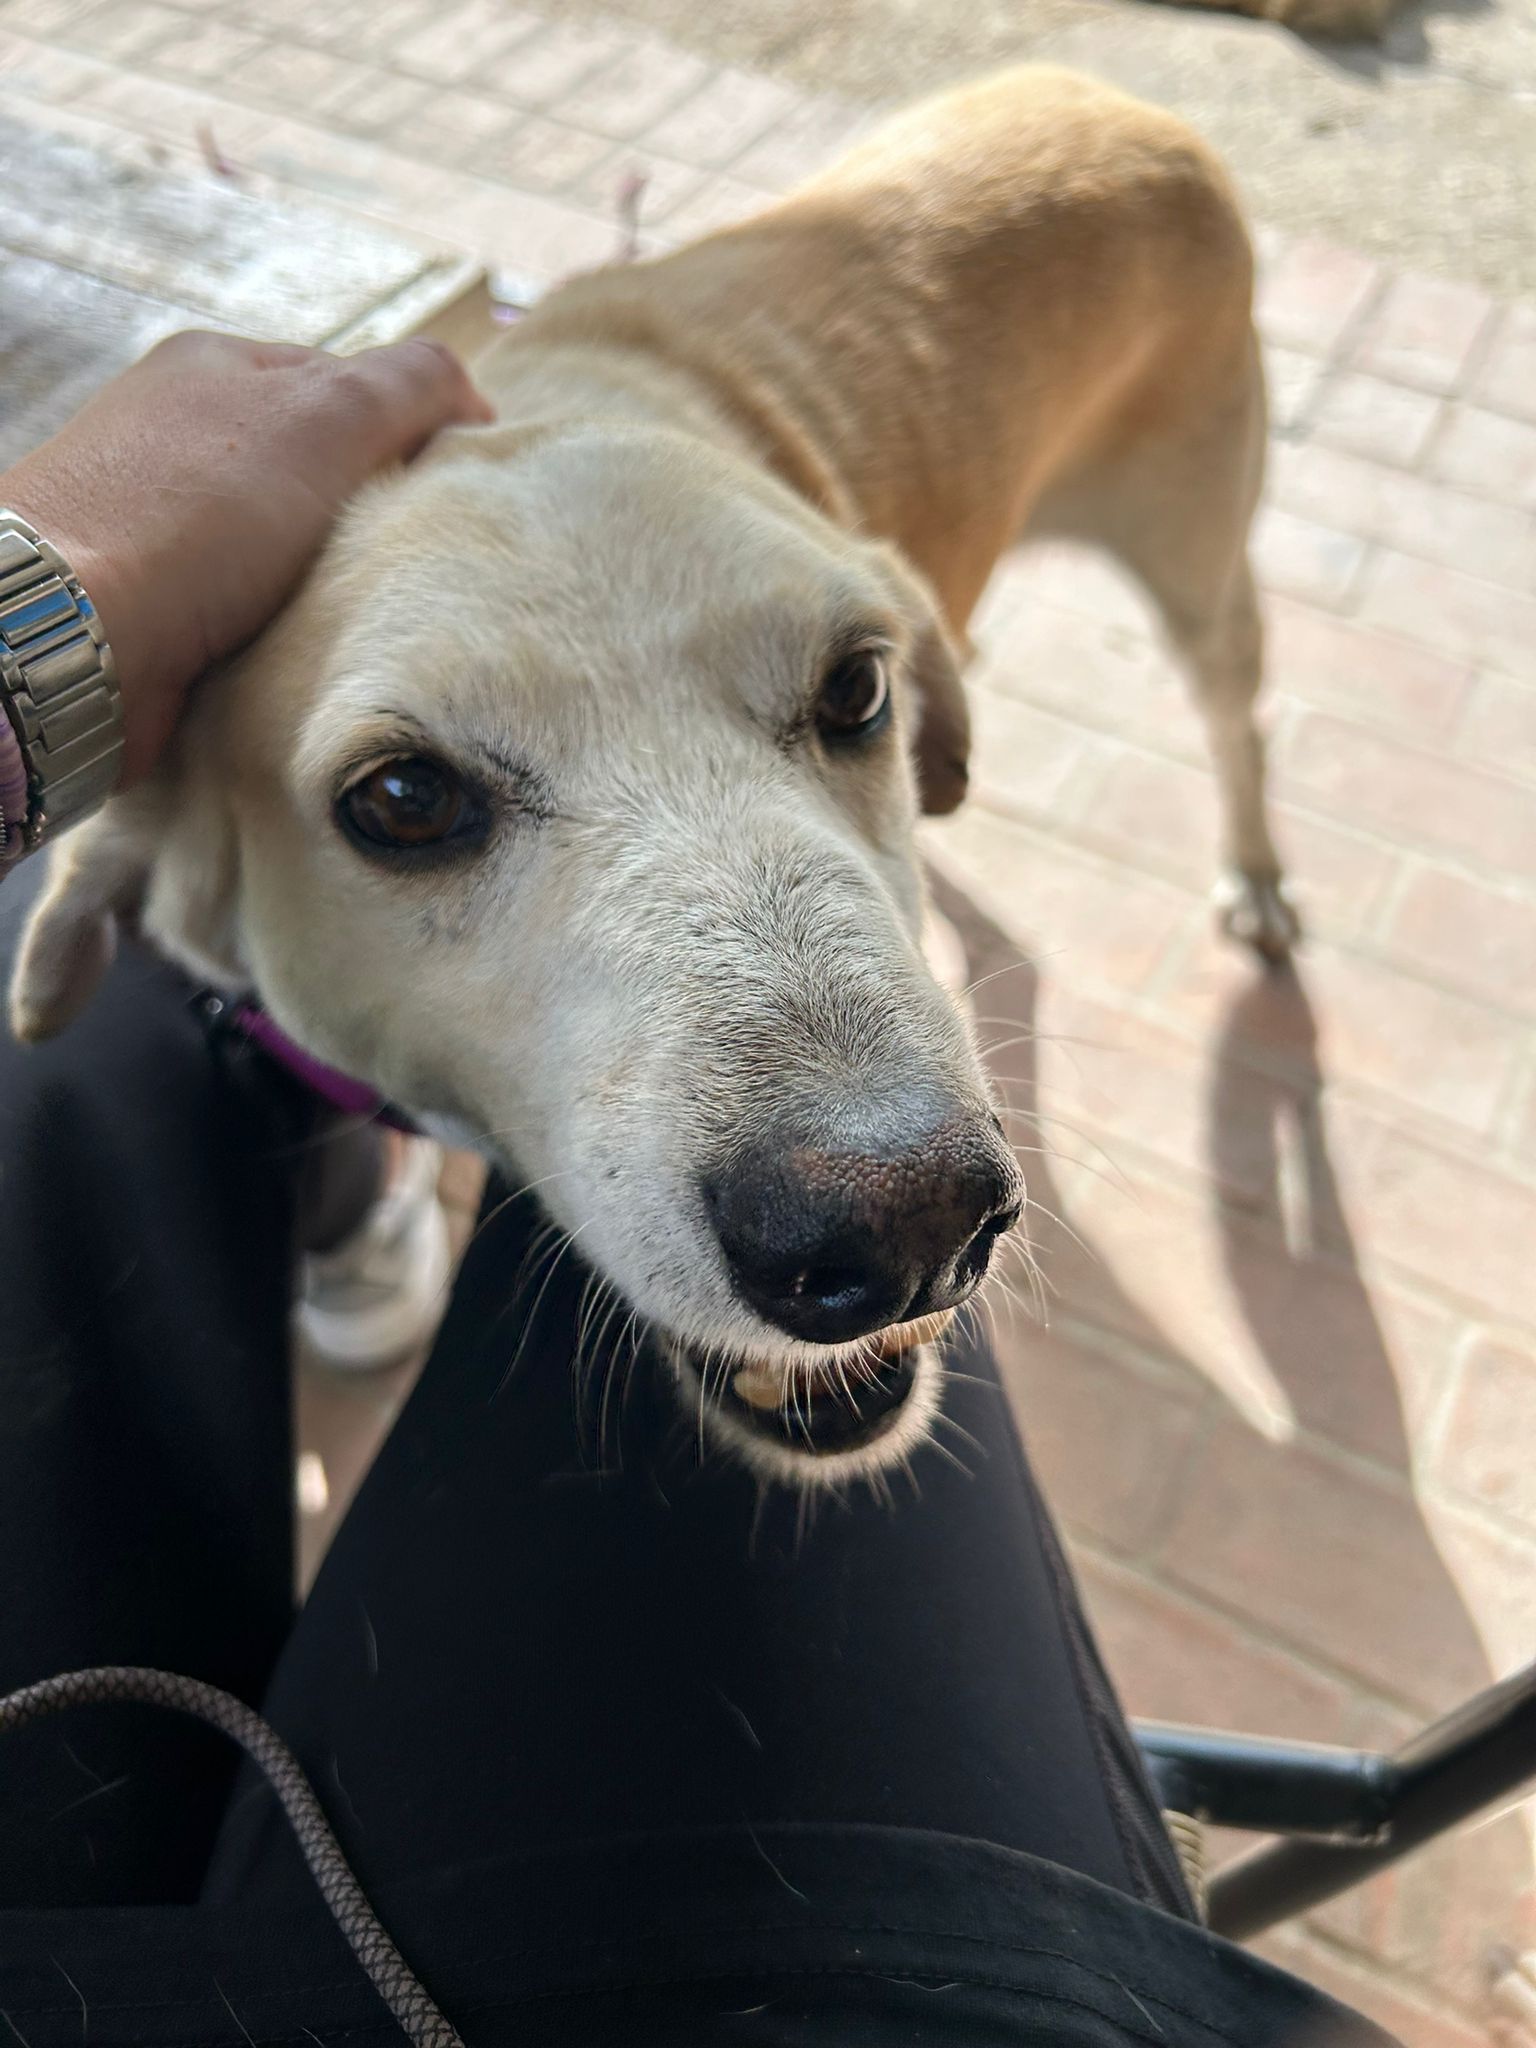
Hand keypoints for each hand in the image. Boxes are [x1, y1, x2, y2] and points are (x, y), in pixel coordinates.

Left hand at [2, 331, 492, 784]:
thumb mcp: (330, 414)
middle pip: (322, 470)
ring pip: (289, 545)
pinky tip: (306, 650)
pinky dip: (284, 629)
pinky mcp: (154, 602)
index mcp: (220, 367)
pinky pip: (250, 609)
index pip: (351, 385)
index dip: (411, 433)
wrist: (75, 633)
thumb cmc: (198, 515)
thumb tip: (470, 395)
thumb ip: (413, 385)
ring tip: (362, 613)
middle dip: (372, 513)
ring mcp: (163, 519)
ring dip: (330, 581)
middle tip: (411, 558)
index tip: (449, 492)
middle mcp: (184, 433)